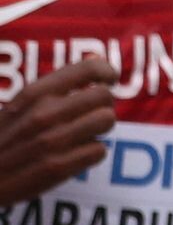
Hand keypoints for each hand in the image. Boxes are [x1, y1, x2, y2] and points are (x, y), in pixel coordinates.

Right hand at [0, 58, 116, 204]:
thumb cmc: (5, 137)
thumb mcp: (22, 104)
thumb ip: (58, 84)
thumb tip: (96, 57)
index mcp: (34, 94)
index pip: (89, 69)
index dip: (107, 71)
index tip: (109, 79)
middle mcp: (44, 114)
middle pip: (104, 96)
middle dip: (103, 105)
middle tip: (92, 114)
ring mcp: (52, 141)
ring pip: (107, 120)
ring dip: (100, 128)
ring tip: (83, 134)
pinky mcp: (58, 167)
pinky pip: (100, 150)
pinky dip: (92, 153)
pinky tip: (76, 155)